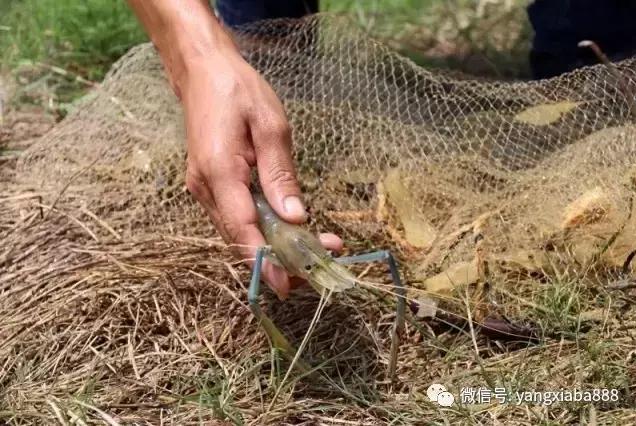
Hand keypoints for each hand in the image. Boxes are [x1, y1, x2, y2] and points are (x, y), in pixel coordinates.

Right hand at [181, 46, 341, 297]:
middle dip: (281, 256)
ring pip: (240, 231)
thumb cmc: (237, 91)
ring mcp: (204, 190)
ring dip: (276, 244)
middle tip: (324, 257)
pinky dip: (264, 229)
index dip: (264, 259)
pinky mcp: (211, 187)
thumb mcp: (271, 125)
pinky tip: (292, 228)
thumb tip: (295, 217)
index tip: (286, 283)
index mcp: (218, 171)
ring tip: (319, 245)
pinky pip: (238, 218)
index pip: (242, 227)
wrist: (202, 73)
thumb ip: (280, 174)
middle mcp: (205, 188)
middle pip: (242, 237)